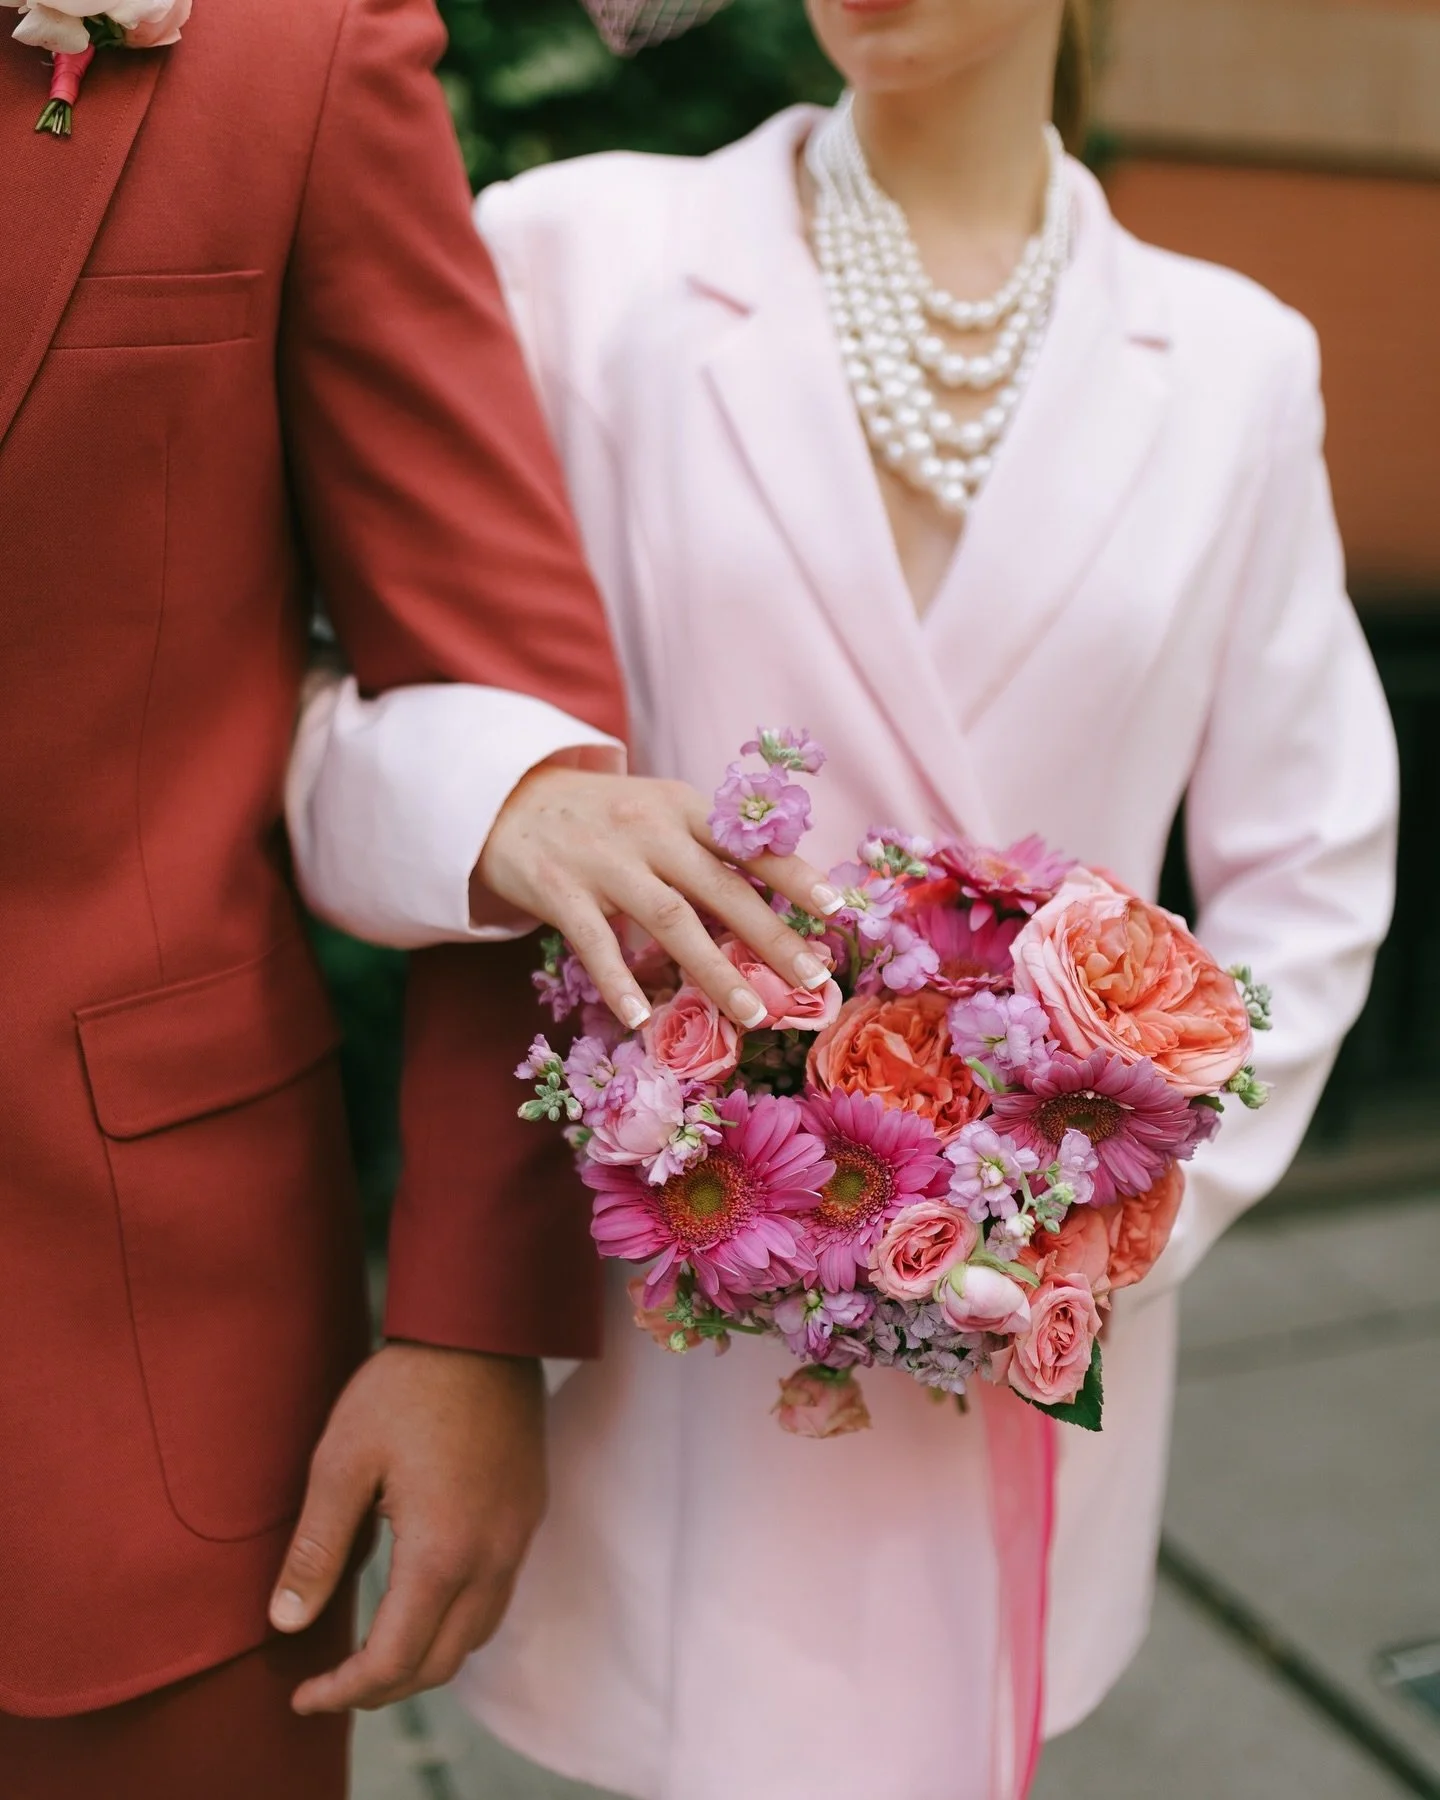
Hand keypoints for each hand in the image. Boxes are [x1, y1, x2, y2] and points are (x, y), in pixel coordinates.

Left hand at [270, 1344, 543, 1713]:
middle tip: (331, 1684)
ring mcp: (518, 1535)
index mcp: (442, 1552)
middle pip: (441, 1662)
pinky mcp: (528, 1511)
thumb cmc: (407, 1387)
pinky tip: (420, 1599)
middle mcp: (492, 1556)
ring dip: (424, 1658)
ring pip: (476, 1634)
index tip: (304, 1695)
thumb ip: (316, 1548)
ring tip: (372, 1652)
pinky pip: (497, 1595)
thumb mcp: (341, 1461)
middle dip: (383, 1688)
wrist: (484, 1328)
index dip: (343, 1690)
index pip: (393, 1660)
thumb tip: (287, 1622)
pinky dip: (456, 1622)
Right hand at [477, 765, 844, 1028]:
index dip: (795, 875)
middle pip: (721, 888)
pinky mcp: (558, 888)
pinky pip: (594, 941)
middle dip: (772, 937)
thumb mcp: (659, 808)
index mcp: (682, 807)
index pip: (748, 842)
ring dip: (714, 971)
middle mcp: (649, 829)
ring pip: (670, 920)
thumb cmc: (601, 815)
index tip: (837, 910)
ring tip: (751, 1016)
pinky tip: (640, 1019)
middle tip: (813, 980)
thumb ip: (707, 844)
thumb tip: (777, 896)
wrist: (507, 797)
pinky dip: (617, 982)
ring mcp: (603, 859)